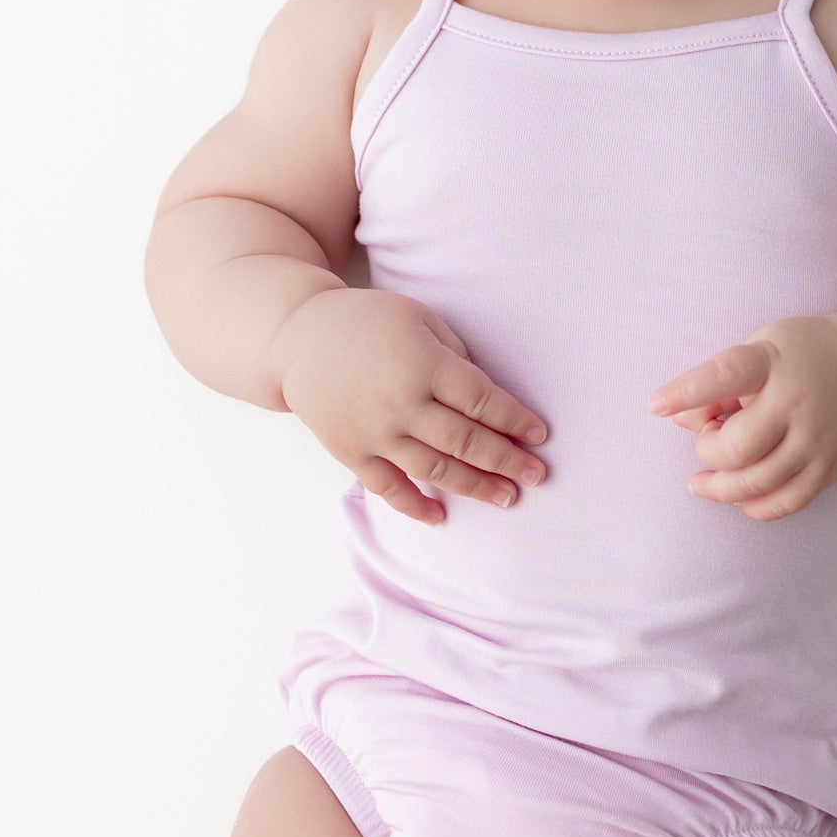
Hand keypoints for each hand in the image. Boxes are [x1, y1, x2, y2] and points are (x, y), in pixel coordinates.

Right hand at [273, 288, 549, 525]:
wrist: (297, 338)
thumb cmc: (369, 321)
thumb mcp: (420, 319)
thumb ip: (455, 356)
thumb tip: (487, 399)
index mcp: (423, 365)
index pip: (482, 400)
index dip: (514, 420)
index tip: (539, 435)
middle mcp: (401, 404)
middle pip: (465, 441)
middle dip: (505, 461)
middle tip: (538, 476)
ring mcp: (374, 432)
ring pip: (433, 470)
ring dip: (474, 487)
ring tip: (507, 498)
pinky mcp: (351, 451)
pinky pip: (388, 487)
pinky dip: (414, 506)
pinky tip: (441, 518)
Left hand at [645, 315, 836, 522]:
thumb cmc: (806, 353)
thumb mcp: (763, 345)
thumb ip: (721, 381)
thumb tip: (678, 418)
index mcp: (775, 362)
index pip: (726, 374)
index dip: (687, 391)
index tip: (655, 405)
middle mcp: (798, 402)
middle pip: (736, 448)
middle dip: (707, 450)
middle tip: (707, 438)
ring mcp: (818, 439)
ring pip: (757, 483)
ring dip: (719, 487)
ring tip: (702, 482)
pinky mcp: (831, 467)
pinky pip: (786, 502)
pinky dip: (754, 507)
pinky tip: (739, 498)